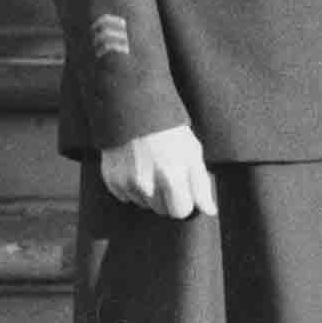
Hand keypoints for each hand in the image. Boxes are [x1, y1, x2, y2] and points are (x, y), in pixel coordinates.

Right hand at [98, 125, 215, 218]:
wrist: (136, 110)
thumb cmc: (170, 131)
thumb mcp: (193, 152)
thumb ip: (201, 186)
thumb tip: (210, 211)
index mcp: (171, 176)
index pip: (181, 212)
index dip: (185, 200)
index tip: (183, 188)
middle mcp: (147, 184)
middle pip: (162, 210)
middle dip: (167, 198)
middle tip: (167, 174)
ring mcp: (127, 183)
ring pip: (144, 205)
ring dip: (150, 194)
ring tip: (151, 168)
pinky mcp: (111, 180)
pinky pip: (126, 197)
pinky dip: (132, 188)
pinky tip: (136, 168)